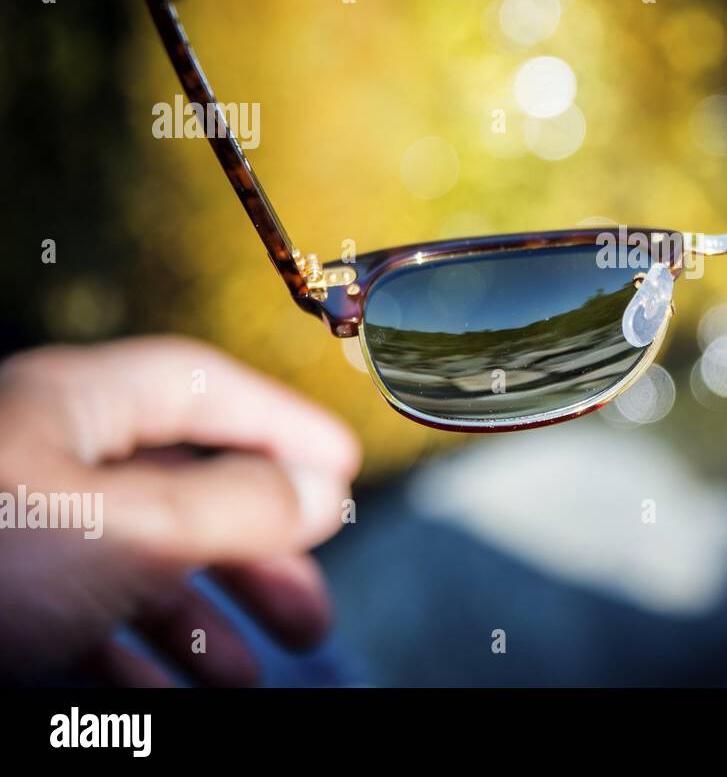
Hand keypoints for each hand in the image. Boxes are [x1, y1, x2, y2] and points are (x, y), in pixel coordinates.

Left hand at [0, 336, 359, 684]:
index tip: (344, 469)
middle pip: (181, 489)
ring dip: (204, 620)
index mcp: (69, 403)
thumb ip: (237, 505)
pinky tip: (173, 688)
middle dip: (254, 556)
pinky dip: (137, 654)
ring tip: (246, 675)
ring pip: (136, 563)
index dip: (282, 424)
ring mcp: (15, 527)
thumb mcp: (131, 529)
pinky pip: (83, 617)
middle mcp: (41, 455)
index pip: (201, 387)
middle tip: (309, 612)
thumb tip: (325, 490)